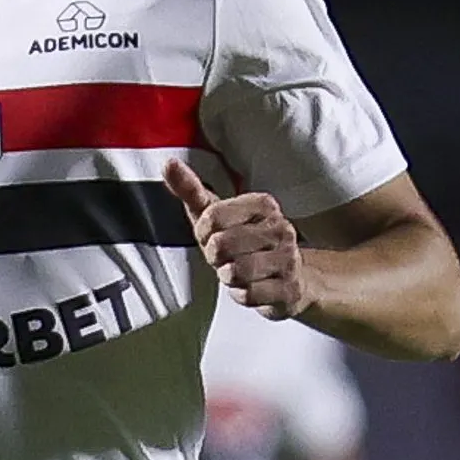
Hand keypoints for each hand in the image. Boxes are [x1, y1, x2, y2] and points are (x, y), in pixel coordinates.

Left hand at [164, 159, 318, 319]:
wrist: (287, 276)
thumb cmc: (245, 242)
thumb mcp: (216, 213)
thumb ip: (191, 189)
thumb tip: (169, 163)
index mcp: (263, 204)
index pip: (212, 215)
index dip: (203, 231)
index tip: (212, 235)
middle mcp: (281, 228)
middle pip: (222, 244)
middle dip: (215, 256)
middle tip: (225, 257)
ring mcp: (289, 259)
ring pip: (236, 271)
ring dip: (228, 276)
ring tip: (238, 270)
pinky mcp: (290, 289)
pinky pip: (249, 295)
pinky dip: (242, 294)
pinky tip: (252, 286)